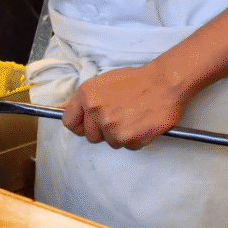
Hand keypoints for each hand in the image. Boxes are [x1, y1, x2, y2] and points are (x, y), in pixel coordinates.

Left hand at [62, 63, 187, 149]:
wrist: (165, 83)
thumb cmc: (137, 81)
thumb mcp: (103, 82)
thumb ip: (85, 99)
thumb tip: (62, 108)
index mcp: (87, 96)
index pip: (69, 122)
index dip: (80, 125)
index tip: (88, 125)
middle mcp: (96, 112)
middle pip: (91, 136)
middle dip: (103, 131)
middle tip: (119, 117)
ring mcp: (111, 127)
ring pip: (110, 142)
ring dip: (120, 135)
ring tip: (133, 117)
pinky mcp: (128, 138)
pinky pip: (127, 146)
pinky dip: (135, 139)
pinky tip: (141, 124)